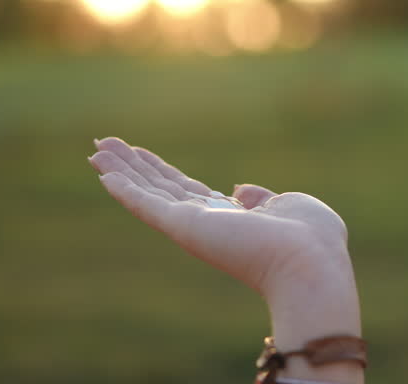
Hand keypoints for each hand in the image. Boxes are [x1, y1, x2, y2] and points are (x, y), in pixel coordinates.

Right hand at [89, 137, 363, 382]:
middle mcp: (206, 221)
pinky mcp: (185, 226)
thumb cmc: (311, 238)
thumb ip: (262, 197)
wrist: (310, 262)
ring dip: (120, 170)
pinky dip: (124, 189)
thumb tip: (240, 190)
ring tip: (96, 150)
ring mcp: (193, 225)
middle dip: (131, 165)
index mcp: (231, 217)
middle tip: (103, 145)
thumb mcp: (290, 205)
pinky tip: (104, 174)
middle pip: (158, 187)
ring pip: (147, 193)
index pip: (186, 189)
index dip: (160, 171)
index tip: (138, 153)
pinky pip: (146, 205)